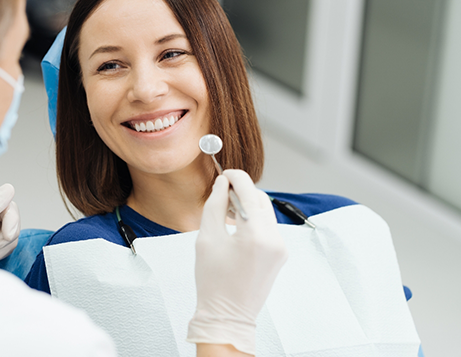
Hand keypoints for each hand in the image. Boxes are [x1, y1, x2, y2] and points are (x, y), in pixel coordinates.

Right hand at [187, 170, 287, 354]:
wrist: (228, 315)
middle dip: (242, 191)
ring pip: (266, 212)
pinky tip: (237, 227)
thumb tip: (222, 184)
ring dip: (248, 205)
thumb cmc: (213, 281)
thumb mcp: (207, 238)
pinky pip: (268, 227)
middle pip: (260, 199)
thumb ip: (215, 205)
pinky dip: (254, 220)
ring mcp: (281, 248)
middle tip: (221, 194)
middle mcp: (274, 239)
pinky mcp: (280, 254)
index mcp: (255, 235)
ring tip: (227, 212)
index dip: (236, 177)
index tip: (224, 173)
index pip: (249, 191)